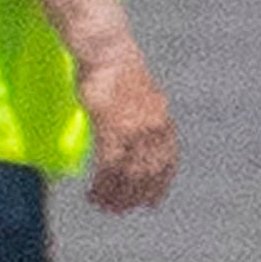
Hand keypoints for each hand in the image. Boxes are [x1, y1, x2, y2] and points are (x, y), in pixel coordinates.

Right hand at [78, 42, 177, 212]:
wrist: (106, 51)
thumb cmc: (117, 68)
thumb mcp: (139, 95)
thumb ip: (140, 117)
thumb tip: (131, 134)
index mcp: (162, 120)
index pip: (167, 162)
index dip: (159, 185)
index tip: (151, 202)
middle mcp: (153, 128)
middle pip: (148, 174)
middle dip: (133, 197)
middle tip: (118, 210)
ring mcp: (134, 130)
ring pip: (128, 175)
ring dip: (115, 195)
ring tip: (102, 205)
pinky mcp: (112, 129)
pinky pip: (109, 167)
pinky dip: (102, 184)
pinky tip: (93, 192)